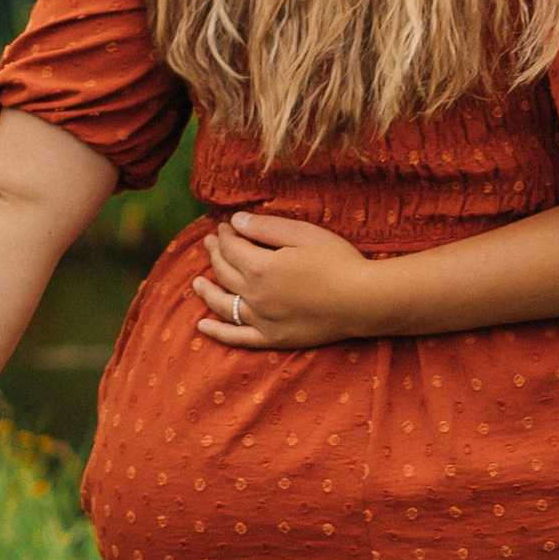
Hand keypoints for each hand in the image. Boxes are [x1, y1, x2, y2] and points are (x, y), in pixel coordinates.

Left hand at [194, 213, 387, 349]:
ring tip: (196, 282)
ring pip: (224, 304)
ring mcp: (261, 319)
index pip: (231, 247)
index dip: (225, 234)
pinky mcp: (273, 338)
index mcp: (259, 266)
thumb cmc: (338, 261)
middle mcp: (253, 294)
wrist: (362, 300)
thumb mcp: (303, 234)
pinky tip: (203, 326)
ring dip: (207, 290)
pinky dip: (217, 332)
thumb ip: (266, 228)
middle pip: (224, 272)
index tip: (225, 225)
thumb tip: (235, 222)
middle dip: (215, 254)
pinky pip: (237, 337)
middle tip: (211, 243)